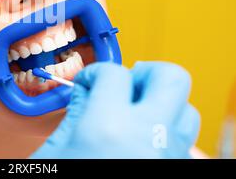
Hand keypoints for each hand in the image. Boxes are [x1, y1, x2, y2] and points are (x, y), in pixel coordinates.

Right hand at [30, 61, 199, 157]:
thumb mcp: (55, 152)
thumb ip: (74, 113)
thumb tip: (86, 89)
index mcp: (107, 128)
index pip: (115, 73)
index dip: (95, 72)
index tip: (87, 83)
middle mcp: (147, 139)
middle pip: (172, 78)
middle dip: (147, 73)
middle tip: (126, 83)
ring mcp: (166, 159)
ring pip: (186, 111)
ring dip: (161, 104)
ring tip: (133, 114)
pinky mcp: (172, 173)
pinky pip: (183, 144)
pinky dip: (165, 133)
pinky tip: (138, 141)